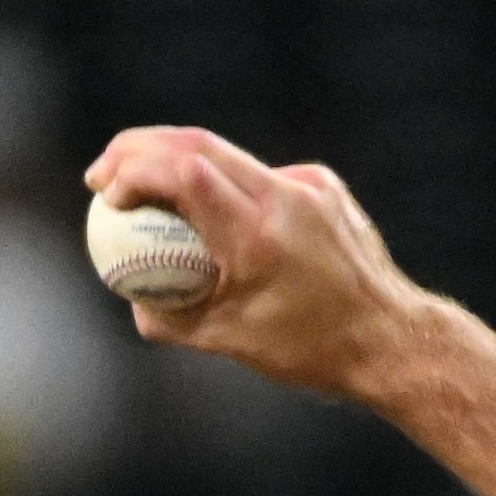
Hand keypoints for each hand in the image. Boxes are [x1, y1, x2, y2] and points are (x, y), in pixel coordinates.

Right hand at [78, 126, 428, 400]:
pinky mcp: (324, 185)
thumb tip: (129, 297)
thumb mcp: (228, 342)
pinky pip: (262, 176)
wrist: (391, 340)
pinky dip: (228, 188)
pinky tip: (219, 219)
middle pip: (196, 144)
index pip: (184, 171)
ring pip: (228, 155)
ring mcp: (309, 185)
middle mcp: (285, 198)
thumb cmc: (310, 351)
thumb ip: (170, 319)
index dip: (134, 170)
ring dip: (177, 161)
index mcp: (257, 237)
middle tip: (103, 173)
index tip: (106, 193)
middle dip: (138, 149)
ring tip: (146, 188)